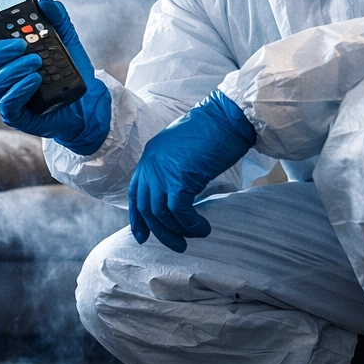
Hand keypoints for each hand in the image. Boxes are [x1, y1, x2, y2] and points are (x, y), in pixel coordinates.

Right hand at [0, 0, 110, 154]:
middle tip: (21, 45)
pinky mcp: (14, 113)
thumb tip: (47, 2)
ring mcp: (4, 94)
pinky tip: (35, 80)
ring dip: (14, 68)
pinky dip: (20, 88)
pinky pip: (7, 101)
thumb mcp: (66, 38)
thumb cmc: (68, 70)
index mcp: (2, 53)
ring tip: (37, 62)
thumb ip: (57, 17)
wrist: (86, 101)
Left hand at [128, 89, 255, 251]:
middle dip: (160, 231)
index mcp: (150, 156)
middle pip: (147, 208)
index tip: (142, 236)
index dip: (138, 217)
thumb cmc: (213, 132)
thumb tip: (177, 196)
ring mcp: (162, 171)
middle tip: (177, 245)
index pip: (135, 193)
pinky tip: (203, 228)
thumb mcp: (183, 152)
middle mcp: (151, 164)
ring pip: (161, 213)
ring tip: (195, 235)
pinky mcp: (179, 178)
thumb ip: (173, 170)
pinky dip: (191, 225)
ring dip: (178, 231)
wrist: (227, 118)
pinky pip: (179, 212)